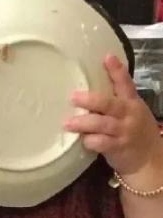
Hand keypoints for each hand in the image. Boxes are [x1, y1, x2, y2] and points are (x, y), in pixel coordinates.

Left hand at [65, 55, 161, 176]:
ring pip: (102, 124)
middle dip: (91, 100)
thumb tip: (85, 92)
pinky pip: (102, 143)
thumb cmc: (133, 132)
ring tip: (67, 123)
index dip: (116, 70)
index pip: (125, 83)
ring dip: (83, 123)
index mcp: (131, 103)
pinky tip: (82, 140)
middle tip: (73, 97)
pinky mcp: (118, 147)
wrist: (149, 159)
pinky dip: (90, 141)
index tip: (106, 57)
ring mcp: (123, 131)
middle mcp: (128, 115)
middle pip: (109, 104)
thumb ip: (114, 102)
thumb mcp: (130, 113)